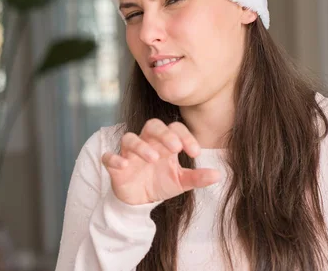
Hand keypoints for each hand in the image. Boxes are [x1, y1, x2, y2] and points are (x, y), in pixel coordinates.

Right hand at [102, 119, 220, 204]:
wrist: (139, 201)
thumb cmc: (160, 183)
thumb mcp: (181, 182)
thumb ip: (198, 177)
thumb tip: (218, 175)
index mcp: (164, 143)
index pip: (175, 129)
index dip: (186, 136)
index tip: (196, 153)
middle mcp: (146, 143)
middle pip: (152, 126)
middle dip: (164, 134)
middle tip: (176, 148)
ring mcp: (129, 153)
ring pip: (130, 138)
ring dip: (141, 146)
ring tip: (154, 158)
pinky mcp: (115, 165)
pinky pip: (110, 157)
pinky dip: (115, 158)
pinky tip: (124, 164)